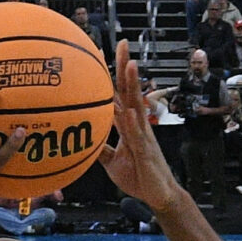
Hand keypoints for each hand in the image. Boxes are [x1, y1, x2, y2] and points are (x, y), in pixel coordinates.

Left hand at [98, 44, 187, 210]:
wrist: (159, 196)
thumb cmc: (140, 177)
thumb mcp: (112, 162)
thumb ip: (99, 148)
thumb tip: (82, 140)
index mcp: (128, 125)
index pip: (117, 94)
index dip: (111, 75)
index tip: (102, 53)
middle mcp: (137, 125)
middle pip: (130, 91)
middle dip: (126, 67)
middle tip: (122, 43)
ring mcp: (143, 137)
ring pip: (137, 106)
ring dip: (133, 86)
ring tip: (130, 65)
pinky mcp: (146, 153)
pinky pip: (137, 136)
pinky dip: (132, 123)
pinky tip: (128, 110)